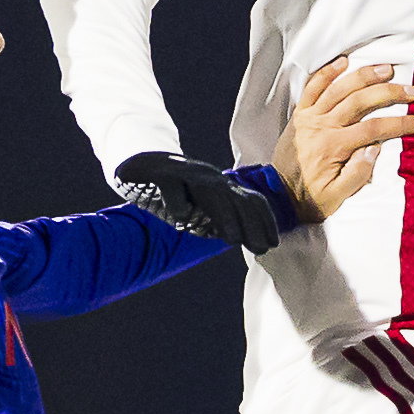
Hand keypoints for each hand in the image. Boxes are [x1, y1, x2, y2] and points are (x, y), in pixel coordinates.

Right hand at [114, 151, 281, 253]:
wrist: (140, 164)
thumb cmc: (175, 192)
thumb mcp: (199, 208)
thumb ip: (216, 220)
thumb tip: (236, 238)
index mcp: (222, 186)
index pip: (250, 200)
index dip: (265, 221)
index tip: (272, 245)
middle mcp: (209, 178)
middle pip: (236, 197)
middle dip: (252, 223)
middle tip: (260, 249)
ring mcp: (186, 174)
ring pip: (210, 191)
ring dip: (224, 215)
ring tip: (233, 239)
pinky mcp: (161, 175)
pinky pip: (172, 187)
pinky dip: (178, 201)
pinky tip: (181, 218)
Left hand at [269, 60, 413, 225]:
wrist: (275, 196)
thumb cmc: (309, 198)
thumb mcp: (336, 197)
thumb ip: (357, 174)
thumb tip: (376, 148)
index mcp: (334, 146)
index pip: (375, 129)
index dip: (401, 124)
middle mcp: (322, 126)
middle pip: (360, 101)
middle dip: (389, 92)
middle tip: (412, 90)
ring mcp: (309, 117)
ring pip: (339, 89)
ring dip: (364, 76)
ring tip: (387, 68)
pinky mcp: (300, 115)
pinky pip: (312, 88)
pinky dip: (327, 73)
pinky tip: (343, 61)